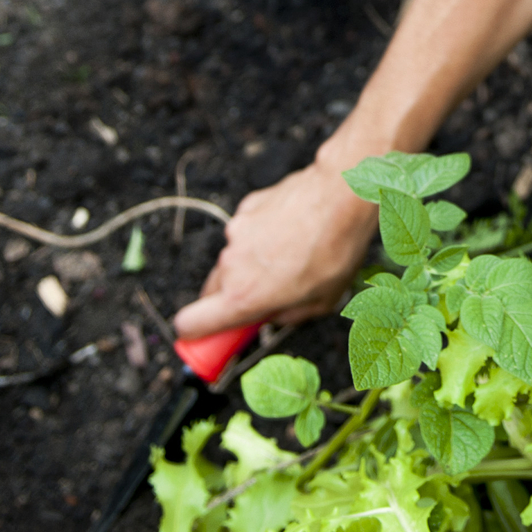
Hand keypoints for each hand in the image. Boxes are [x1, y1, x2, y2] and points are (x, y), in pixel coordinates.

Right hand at [174, 160, 376, 335]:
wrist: (341, 195)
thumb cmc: (336, 251)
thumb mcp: (321, 303)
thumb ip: (288, 317)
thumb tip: (273, 316)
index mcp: (243, 296)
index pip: (190, 322)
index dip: (194, 333)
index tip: (208, 336)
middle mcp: (231, 264)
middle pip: (212, 292)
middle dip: (230, 299)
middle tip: (263, 298)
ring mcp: (236, 232)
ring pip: (232, 259)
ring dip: (250, 265)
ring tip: (290, 257)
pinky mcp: (246, 207)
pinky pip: (246, 232)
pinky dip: (261, 236)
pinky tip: (291, 230)